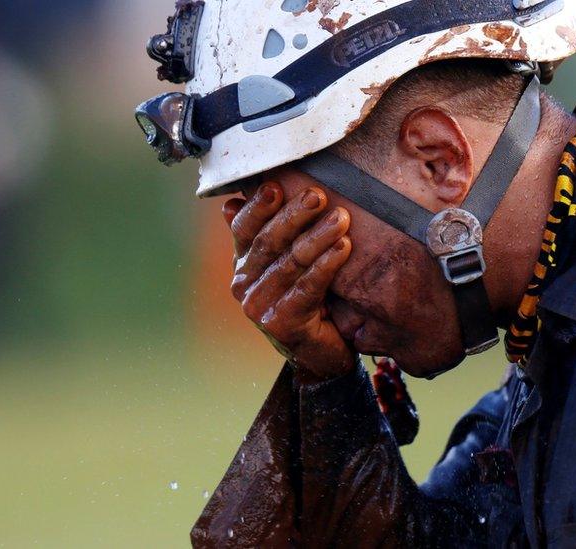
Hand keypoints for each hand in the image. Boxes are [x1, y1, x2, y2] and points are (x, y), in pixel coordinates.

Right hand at [222, 182, 357, 380]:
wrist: (320, 353)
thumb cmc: (306, 299)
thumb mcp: (285, 263)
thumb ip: (267, 234)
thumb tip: (232, 201)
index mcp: (242, 263)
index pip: (243, 228)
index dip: (258, 206)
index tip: (276, 185)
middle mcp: (243, 284)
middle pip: (268, 241)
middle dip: (294, 215)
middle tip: (318, 195)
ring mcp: (259, 306)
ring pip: (290, 262)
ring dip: (317, 237)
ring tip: (341, 218)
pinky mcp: (281, 323)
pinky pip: (307, 287)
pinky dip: (327, 265)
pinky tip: (344, 247)